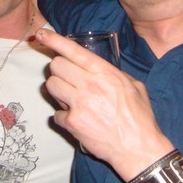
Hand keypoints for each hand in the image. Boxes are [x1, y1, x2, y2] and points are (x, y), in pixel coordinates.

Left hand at [37, 29, 173, 180]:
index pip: (73, 51)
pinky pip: (56, 114)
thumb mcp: (134, 85)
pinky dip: (64, 117)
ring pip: (51, 85)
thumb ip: (113, 73)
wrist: (138, 148)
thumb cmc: (139, 117)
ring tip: (70, 97)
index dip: (54, 40)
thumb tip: (98, 68)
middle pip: (56, 66)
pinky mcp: (72, 123)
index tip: (42, 34)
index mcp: (104, 72)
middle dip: (60, 70)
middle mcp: (90, 84)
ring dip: (58, 90)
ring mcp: (79, 104)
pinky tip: (78, 120)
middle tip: (68, 79)